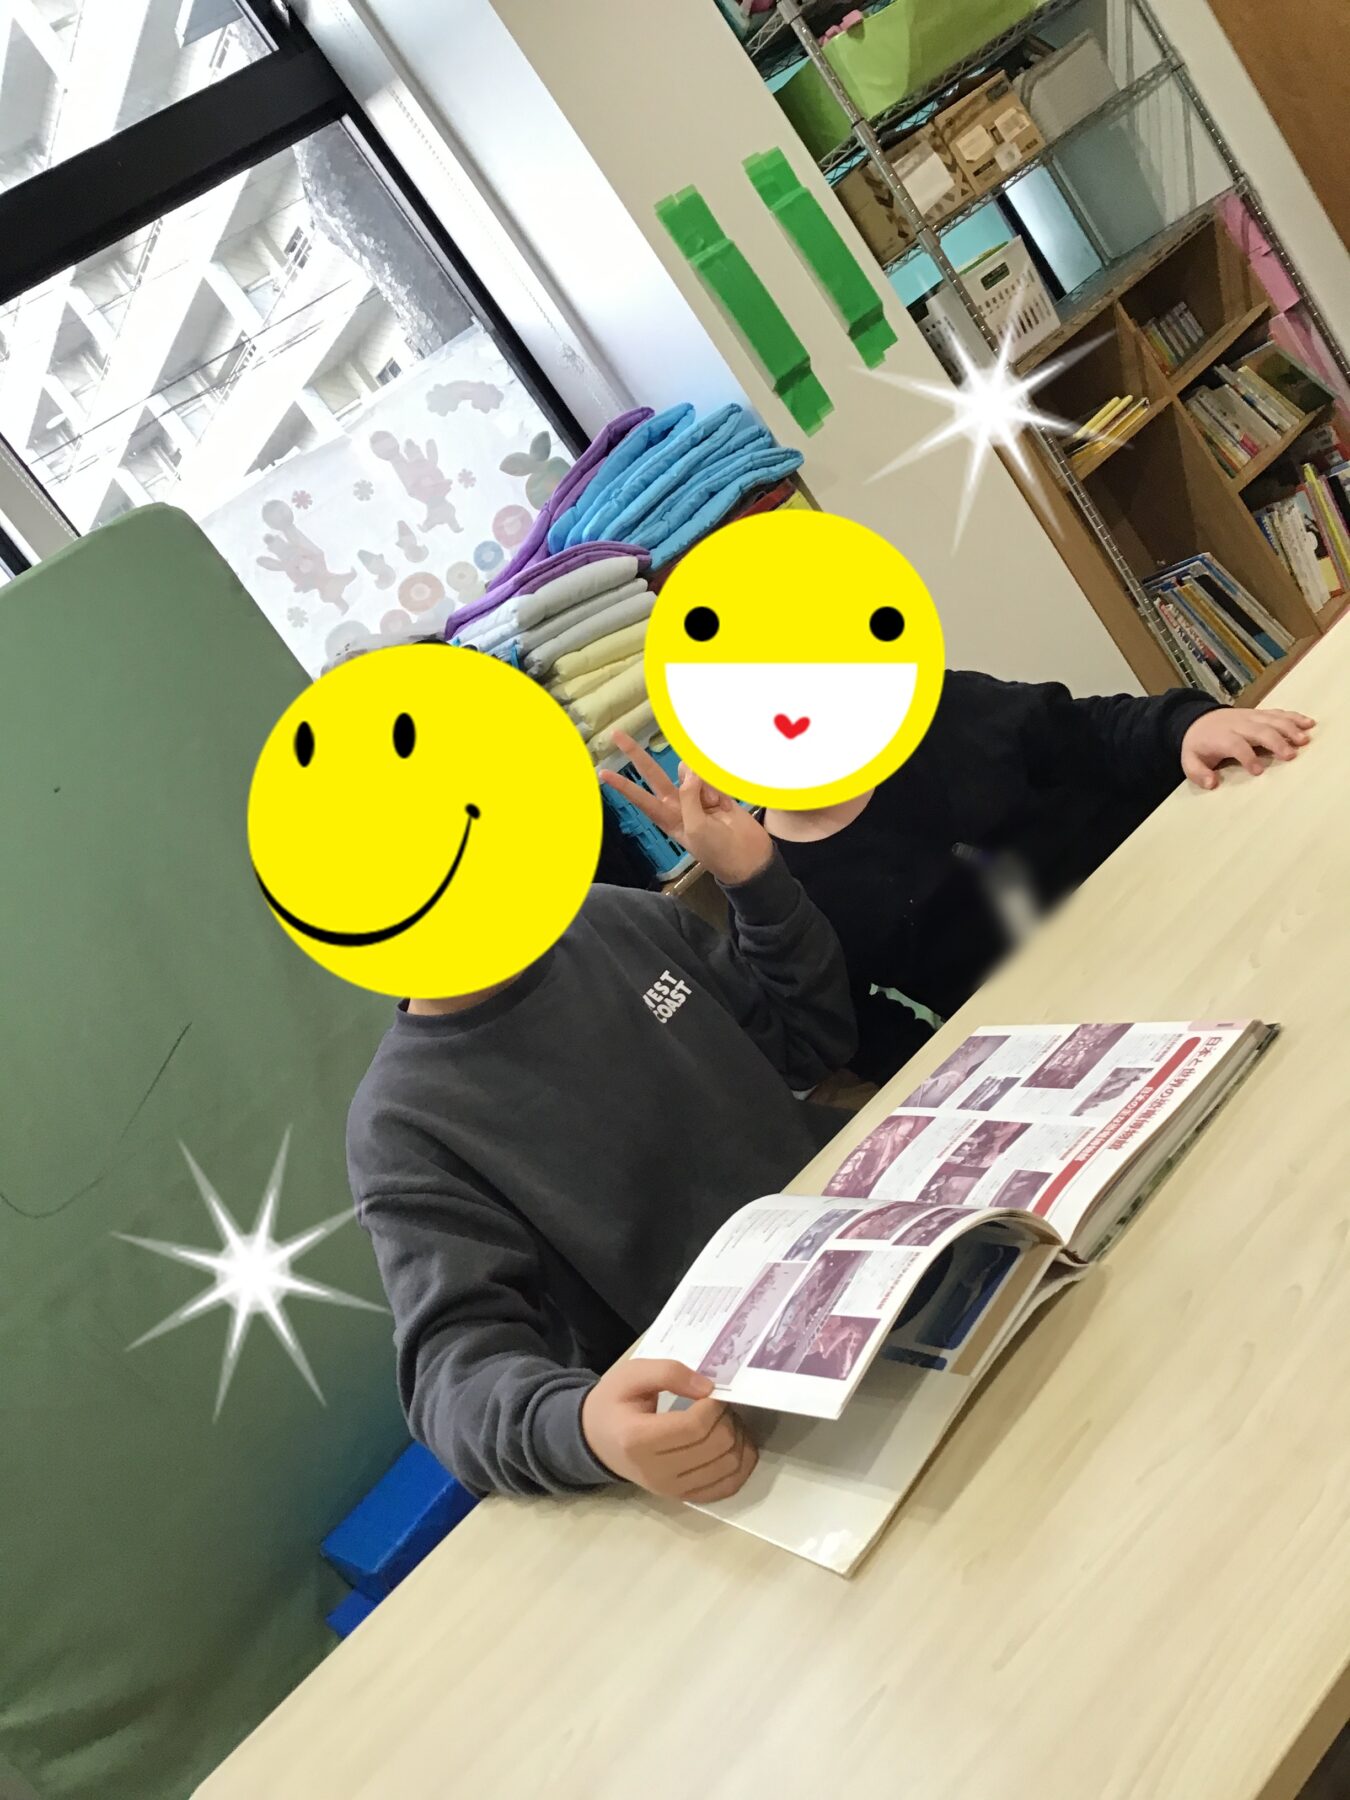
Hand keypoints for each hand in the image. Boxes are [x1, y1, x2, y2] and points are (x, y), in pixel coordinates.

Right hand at [582, 1358, 758, 1503]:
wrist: (596, 1439)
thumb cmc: (614, 1403)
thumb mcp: (632, 1374)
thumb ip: (669, 1373)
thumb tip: (709, 1388)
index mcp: (637, 1439)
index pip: (694, 1427)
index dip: (713, 1406)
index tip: (711, 1392)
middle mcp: (655, 1472)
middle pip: (716, 1447)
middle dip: (728, 1419)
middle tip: (719, 1404)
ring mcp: (671, 1489)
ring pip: (728, 1468)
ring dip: (738, 1439)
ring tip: (725, 1421)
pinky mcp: (683, 1496)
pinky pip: (726, 1488)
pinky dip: (741, 1466)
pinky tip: (735, 1444)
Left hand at [600, 732, 774, 886]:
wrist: (748, 858)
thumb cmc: (717, 850)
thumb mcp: (696, 828)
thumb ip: (689, 797)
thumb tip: (690, 770)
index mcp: (668, 817)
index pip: (640, 797)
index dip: (623, 785)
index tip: (602, 773)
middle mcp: (678, 803)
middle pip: (653, 774)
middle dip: (636, 755)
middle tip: (617, 735)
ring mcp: (698, 795)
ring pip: (689, 771)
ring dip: (702, 783)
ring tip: (715, 806)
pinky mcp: (717, 791)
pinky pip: (712, 776)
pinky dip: (718, 785)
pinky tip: (725, 803)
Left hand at [1181, 706, 1314, 789]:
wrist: (1197, 721)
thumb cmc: (1198, 746)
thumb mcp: (1189, 761)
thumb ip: (1197, 773)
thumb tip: (1211, 783)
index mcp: (1221, 737)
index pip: (1235, 745)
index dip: (1247, 757)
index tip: (1258, 771)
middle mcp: (1238, 725)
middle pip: (1259, 731)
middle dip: (1275, 742)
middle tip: (1291, 756)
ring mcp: (1250, 717)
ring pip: (1272, 720)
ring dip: (1290, 729)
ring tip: (1304, 741)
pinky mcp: (1259, 714)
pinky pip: (1278, 713)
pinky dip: (1294, 717)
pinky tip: (1308, 724)